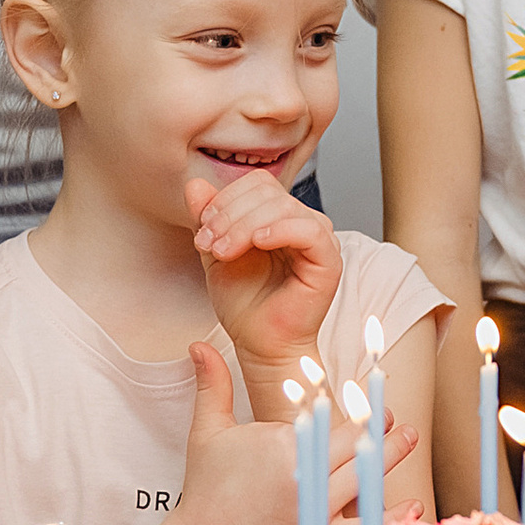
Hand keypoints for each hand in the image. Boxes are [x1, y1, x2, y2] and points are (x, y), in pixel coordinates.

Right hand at [161, 343, 418, 524]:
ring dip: (393, 455)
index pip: (327, 416)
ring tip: (410, 436)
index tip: (370, 389)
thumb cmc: (206, 489)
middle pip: (354, 442)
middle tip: (393, 415)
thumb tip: (198, 344)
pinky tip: (414, 503)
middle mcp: (302, 474)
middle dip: (378, 426)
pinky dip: (391, 517)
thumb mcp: (207, 433)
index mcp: (280, 444)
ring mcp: (313, 510)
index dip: (352, 404)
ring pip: (366, 476)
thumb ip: (212, 387)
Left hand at [185, 173, 342, 386]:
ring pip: (283, 206)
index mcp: (280, 218)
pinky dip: (279, 230)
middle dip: (229, 214)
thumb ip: (207, 218)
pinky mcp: (329, 260)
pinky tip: (258, 243)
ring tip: (224, 252)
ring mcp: (319, 240)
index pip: (258, 184)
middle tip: (208, 244)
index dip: (226, 198)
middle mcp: (302, 223)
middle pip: (267, 191)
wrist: (258, 341)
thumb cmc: (244, 303)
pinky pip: (310, 229)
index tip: (202, 229)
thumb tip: (195, 183)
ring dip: (244, 225)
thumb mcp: (215, 252)